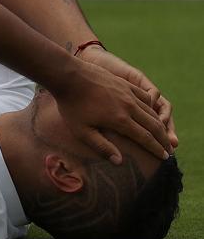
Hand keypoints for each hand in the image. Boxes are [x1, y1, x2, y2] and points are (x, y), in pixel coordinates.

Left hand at [52, 59, 170, 163]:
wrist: (69, 76)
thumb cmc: (72, 106)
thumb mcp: (82, 131)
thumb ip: (101, 146)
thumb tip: (119, 162)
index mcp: (120, 120)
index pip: (145, 138)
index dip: (156, 149)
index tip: (165, 158)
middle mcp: (129, 106)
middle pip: (154, 125)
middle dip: (163, 139)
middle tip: (169, 149)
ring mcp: (128, 93)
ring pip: (151, 111)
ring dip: (160, 124)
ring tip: (163, 134)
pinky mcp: (124, 83)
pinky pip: (144, 96)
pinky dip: (152, 107)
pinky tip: (152, 113)